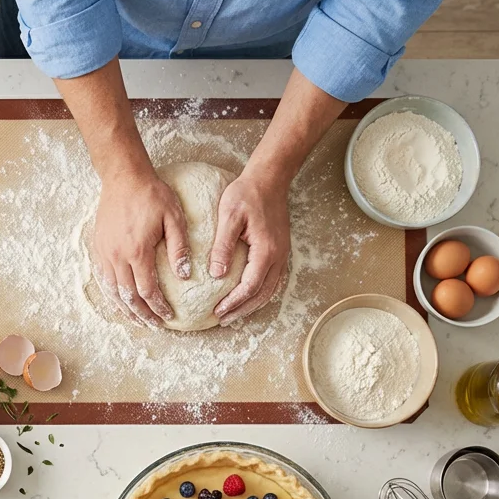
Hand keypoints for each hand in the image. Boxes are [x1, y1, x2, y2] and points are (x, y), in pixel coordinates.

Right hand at [92, 170, 188, 324]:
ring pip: (112, 291)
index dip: (158, 306)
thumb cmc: (152, 194)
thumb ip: (179, 247)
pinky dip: (111, 293)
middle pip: (128, 296)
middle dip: (142, 314)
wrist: (123, 177)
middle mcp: (117, 256)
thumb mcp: (174, 217)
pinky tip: (119, 300)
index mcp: (137, 251)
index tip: (169, 316)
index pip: (147, 290)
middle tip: (154, 325)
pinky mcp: (98, 247)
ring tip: (136, 319)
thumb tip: (184, 276)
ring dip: (125, 308)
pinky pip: (103, 278)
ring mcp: (104, 252)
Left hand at [210, 169, 289, 323]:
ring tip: (233, 313)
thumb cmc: (246, 194)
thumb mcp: (229, 216)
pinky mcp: (279, 250)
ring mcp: (282, 254)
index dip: (234, 302)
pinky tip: (246, 296)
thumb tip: (216, 274)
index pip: (250, 286)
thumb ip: (222, 246)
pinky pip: (272, 279)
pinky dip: (259, 293)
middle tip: (223, 319)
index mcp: (266, 250)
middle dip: (243, 309)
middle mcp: (278, 256)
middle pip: (262, 294)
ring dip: (252, 304)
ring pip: (270, 289)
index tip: (217, 311)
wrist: (269, 179)